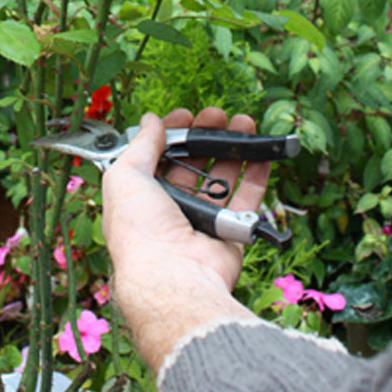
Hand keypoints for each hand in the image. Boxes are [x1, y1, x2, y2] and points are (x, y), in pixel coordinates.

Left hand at [102, 106, 268, 371]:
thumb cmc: (140, 230)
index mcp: (140, 197)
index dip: (171, 133)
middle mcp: (170, 211)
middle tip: (219, 115)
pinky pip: (247, 200)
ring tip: (246, 124)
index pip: (157, 157)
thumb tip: (150, 120)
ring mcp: (201, 223)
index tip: (187, 113)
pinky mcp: (230, 235)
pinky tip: (264, 153)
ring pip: (222, 177)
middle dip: (206, 136)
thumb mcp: (126, 176)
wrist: (173, 277)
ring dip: (235, 148)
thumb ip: (140, 145)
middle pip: (193, 164)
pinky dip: (257, 175)